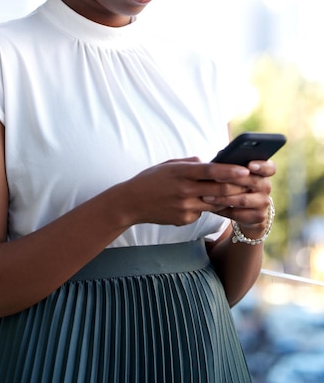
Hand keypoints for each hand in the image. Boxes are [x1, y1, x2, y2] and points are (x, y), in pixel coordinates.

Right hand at [119, 158, 253, 227]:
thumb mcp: (168, 165)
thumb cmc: (150, 180)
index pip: (211, 171)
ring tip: (239, 194)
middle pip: (218, 190)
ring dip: (227, 199)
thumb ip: (190, 163)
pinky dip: (207, 206)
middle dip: (237, 187)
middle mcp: (185, 190)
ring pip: (215, 203)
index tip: (245, 170)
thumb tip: (209, 162)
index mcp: (181, 173)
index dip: (230, 171)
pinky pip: (203, 212)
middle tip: (252, 184)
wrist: (131, 203)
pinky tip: (203, 202)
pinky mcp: (184, 219)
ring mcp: (185, 207)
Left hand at [202, 160, 275, 234]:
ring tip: (206, 196)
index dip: (261, 166)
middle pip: (251, 182)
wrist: (246, 211)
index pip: (269, 167)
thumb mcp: (236, 173)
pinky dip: (222, 210)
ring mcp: (263, 203)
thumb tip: (220, 153)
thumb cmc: (236, 184)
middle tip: (215, 177)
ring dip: (222, 198)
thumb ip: (231, 163)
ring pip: (242, 200)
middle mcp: (266, 187)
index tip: (250, 165)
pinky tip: (210, 207)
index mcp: (263, 172)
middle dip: (231, 179)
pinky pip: (237, 214)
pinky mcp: (257, 217)